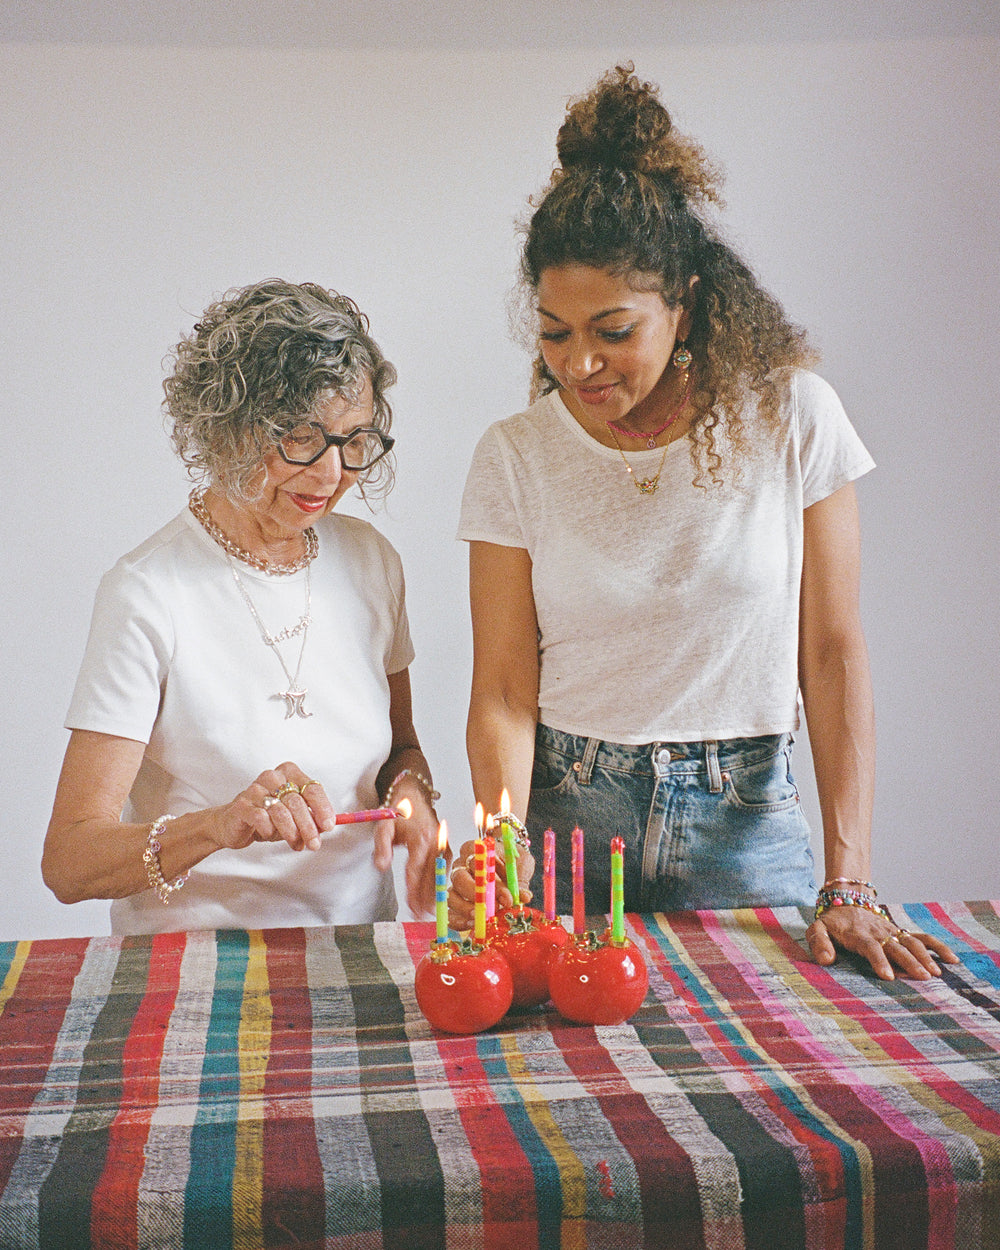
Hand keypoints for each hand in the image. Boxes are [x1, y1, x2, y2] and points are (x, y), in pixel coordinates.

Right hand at [212, 763, 334, 853]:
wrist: (234, 825)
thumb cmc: (268, 818)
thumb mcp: (294, 818)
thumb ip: (312, 819)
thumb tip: (326, 826)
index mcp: (289, 773)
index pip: (312, 789)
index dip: (322, 808)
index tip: (329, 826)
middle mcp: (272, 777)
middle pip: (297, 802)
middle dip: (309, 827)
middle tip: (314, 844)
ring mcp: (255, 789)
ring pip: (280, 812)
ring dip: (292, 833)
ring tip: (296, 845)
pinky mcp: (242, 805)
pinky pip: (261, 819)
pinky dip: (270, 831)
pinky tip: (270, 835)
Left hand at [372, 789, 442, 916]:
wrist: (413, 797)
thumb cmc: (397, 813)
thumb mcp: (383, 827)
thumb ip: (381, 847)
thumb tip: (382, 868)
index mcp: (420, 838)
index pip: (416, 870)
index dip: (413, 890)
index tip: (410, 906)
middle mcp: (435, 842)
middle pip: (430, 876)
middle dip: (425, 898)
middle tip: (419, 915)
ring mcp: (442, 844)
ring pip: (439, 874)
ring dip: (434, 894)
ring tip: (427, 911)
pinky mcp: (445, 847)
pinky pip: (444, 869)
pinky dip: (439, 883)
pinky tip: (435, 896)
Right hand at [447, 837, 534, 931]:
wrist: (505, 863)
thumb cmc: (511, 861)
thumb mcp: (520, 865)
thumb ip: (519, 879)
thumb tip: (524, 897)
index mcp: (475, 850)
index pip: (475, 862)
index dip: (488, 879)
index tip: (505, 895)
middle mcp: (461, 865)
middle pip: (458, 878)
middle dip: (473, 896)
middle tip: (487, 909)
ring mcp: (456, 884)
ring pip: (451, 896)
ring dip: (465, 910)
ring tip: (480, 920)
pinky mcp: (455, 902)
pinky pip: (451, 912)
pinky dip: (459, 921)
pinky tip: (472, 926)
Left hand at [806, 905, 959, 980]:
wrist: (846, 900)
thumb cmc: (831, 922)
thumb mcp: (817, 929)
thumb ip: (819, 943)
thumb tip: (826, 960)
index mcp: (859, 934)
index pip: (871, 947)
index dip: (879, 961)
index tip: (888, 976)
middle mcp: (879, 932)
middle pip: (896, 947)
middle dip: (909, 962)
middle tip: (922, 977)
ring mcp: (892, 932)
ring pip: (912, 942)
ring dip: (925, 956)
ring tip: (937, 973)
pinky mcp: (901, 932)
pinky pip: (922, 938)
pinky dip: (937, 947)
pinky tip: (952, 960)